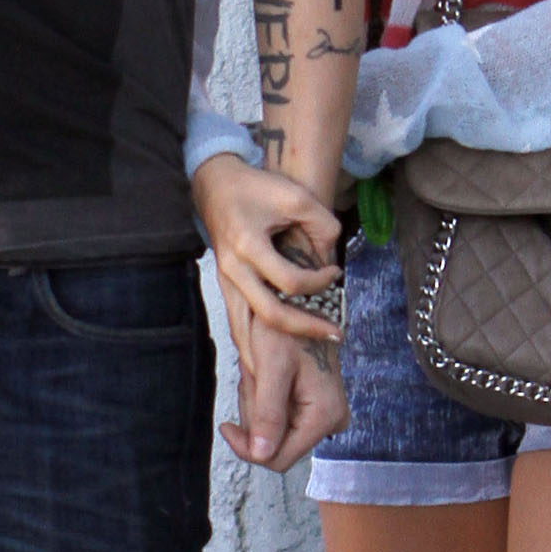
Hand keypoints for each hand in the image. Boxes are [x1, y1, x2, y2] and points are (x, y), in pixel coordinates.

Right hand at [191, 154, 343, 345]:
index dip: (320, 282)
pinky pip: (238, 322)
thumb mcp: (294, 196)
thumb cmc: (255, 188)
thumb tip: (332, 256)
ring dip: (272, 350)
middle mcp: (233, 269)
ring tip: (298, 367)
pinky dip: (252, 344)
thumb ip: (321, 224)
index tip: (336, 271)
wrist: (214, 184)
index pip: (291, 281)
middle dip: (306, 328)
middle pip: (270, 314)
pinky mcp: (225, 285)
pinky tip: (266, 360)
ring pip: (245, 329)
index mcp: (249, 245)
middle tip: (336, 335)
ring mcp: (225, 281)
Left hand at [218, 312, 350, 473]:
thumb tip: (261, 454)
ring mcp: (326, 415)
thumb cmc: (287, 328)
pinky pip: (280, 416)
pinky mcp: (317, 408)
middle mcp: (332, 421)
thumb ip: (268, 413)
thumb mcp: (271, 367)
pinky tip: (265, 375)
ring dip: (257, 404)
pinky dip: (264, 399)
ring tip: (259, 372)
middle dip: (255, 416)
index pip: (279, 459)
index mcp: (324, 416)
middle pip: (276, 445)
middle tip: (252, 379)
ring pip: (274, 431)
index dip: (248, 448)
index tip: (225, 426)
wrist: (301, 303)